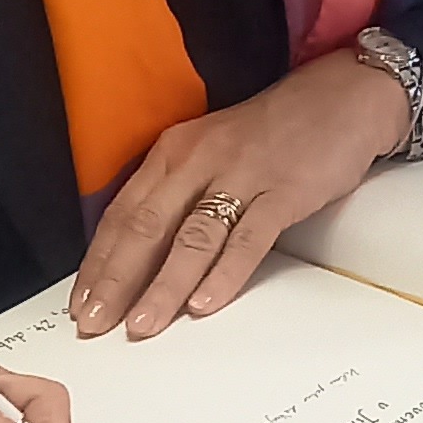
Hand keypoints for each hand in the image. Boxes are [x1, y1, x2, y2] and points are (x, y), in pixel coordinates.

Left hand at [74, 52, 408, 338]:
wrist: (342, 96)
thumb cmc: (272, 131)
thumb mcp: (209, 149)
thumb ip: (176, 192)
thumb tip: (139, 254)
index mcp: (173, 152)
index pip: (122, 213)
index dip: (98, 262)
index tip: (81, 303)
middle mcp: (199, 161)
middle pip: (146, 228)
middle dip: (116, 281)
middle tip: (95, 324)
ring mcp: (242, 176)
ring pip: (191, 238)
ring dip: (163, 286)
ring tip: (143, 325)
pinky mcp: (283, 192)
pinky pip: (247, 240)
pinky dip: (223, 273)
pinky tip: (203, 304)